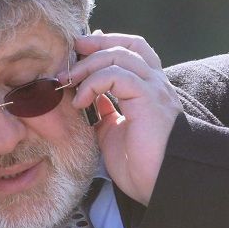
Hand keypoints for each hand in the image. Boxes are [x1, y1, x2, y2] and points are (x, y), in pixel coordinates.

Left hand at [63, 32, 183, 205]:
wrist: (161, 184)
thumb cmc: (141, 164)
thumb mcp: (114, 132)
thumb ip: (105, 111)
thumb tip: (90, 97)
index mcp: (149, 90)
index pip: (132, 50)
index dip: (107, 43)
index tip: (80, 48)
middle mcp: (155, 84)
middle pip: (127, 46)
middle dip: (95, 45)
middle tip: (68, 58)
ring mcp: (154, 89)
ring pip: (120, 56)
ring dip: (89, 65)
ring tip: (68, 81)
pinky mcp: (148, 99)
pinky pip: (118, 75)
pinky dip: (94, 83)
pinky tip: (81, 101)